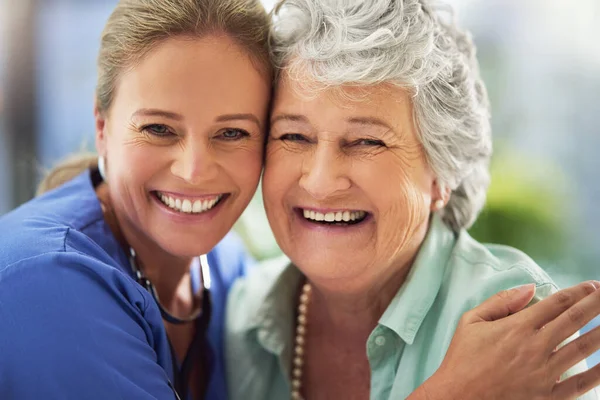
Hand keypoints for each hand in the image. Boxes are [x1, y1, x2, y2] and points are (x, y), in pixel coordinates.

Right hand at [421, 281, 599, 399]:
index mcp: (517, 327)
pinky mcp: (547, 396)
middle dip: (596, 304)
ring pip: (583, 347)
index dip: (577, 292)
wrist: (457, 398)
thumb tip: (529, 288)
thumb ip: (501, 302)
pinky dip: (598, 372)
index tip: (591, 286)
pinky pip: (580, 383)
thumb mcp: (471, 322)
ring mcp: (544, 373)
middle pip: (574, 319)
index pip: (556, 303)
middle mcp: (535, 347)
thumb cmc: (461, 360)